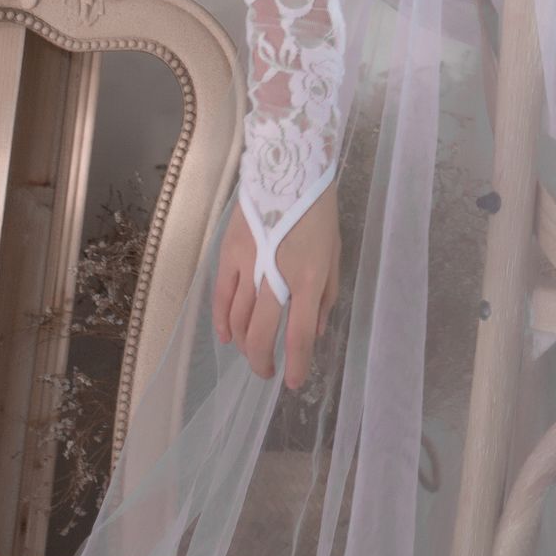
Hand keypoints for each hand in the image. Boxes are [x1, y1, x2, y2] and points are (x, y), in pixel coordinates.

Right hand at [213, 193, 341, 389]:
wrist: (289, 172)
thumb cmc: (318, 216)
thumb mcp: (334, 257)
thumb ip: (324, 298)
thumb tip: (316, 333)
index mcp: (308, 278)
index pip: (300, 334)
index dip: (298, 364)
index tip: (294, 382)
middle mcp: (276, 276)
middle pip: (262, 333)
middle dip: (262, 361)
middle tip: (266, 373)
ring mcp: (248, 265)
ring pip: (239, 319)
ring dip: (244, 344)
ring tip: (252, 353)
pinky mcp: (229, 254)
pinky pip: (221, 297)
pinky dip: (222, 321)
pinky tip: (227, 337)